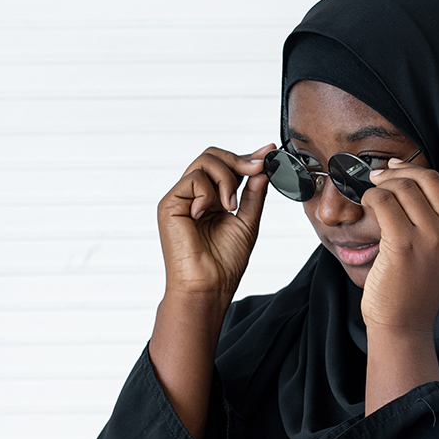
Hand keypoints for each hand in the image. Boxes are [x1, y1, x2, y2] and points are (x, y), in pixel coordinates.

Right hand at [157, 144, 274, 302]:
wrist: (208, 286)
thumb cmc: (224, 263)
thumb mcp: (248, 221)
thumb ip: (254, 193)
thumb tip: (263, 165)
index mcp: (212, 200)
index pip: (226, 167)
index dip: (248, 158)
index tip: (269, 153)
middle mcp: (194, 196)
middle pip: (213, 156)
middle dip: (239, 160)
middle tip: (257, 170)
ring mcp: (181, 198)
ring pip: (205, 162)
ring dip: (226, 179)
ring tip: (231, 206)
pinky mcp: (169, 204)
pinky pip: (194, 178)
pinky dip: (208, 192)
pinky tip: (208, 212)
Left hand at [359, 159, 438, 335]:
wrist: (403, 324)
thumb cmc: (412, 288)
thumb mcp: (437, 251)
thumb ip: (432, 219)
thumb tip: (405, 177)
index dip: (415, 170)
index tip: (395, 167)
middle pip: (424, 181)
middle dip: (396, 173)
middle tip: (377, 177)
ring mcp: (430, 239)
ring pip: (402, 189)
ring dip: (380, 187)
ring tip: (370, 197)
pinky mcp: (404, 245)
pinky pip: (384, 202)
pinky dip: (371, 197)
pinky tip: (366, 204)